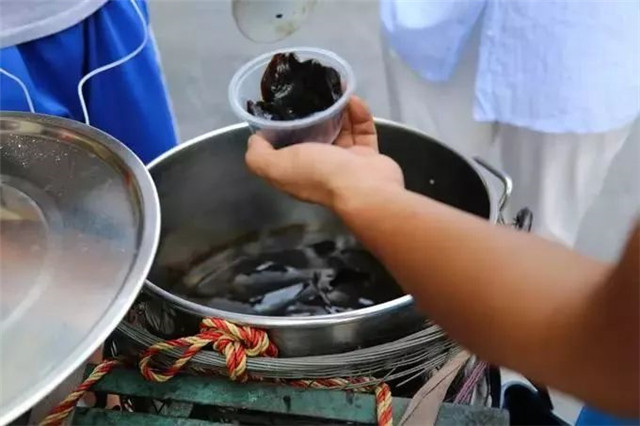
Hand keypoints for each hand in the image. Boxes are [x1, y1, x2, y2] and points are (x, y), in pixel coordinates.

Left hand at [245, 96, 403, 206]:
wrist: (366, 187)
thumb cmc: (320, 173)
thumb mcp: (276, 165)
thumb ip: (259, 155)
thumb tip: (255, 139)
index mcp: (295, 172)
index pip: (284, 149)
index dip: (281, 128)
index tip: (282, 104)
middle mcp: (319, 168)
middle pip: (313, 136)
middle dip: (312, 113)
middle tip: (312, 89)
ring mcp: (345, 163)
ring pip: (339, 130)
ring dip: (338, 109)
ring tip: (335, 87)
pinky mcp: (368, 156)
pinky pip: (362, 131)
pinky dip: (359, 114)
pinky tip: (354, 97)